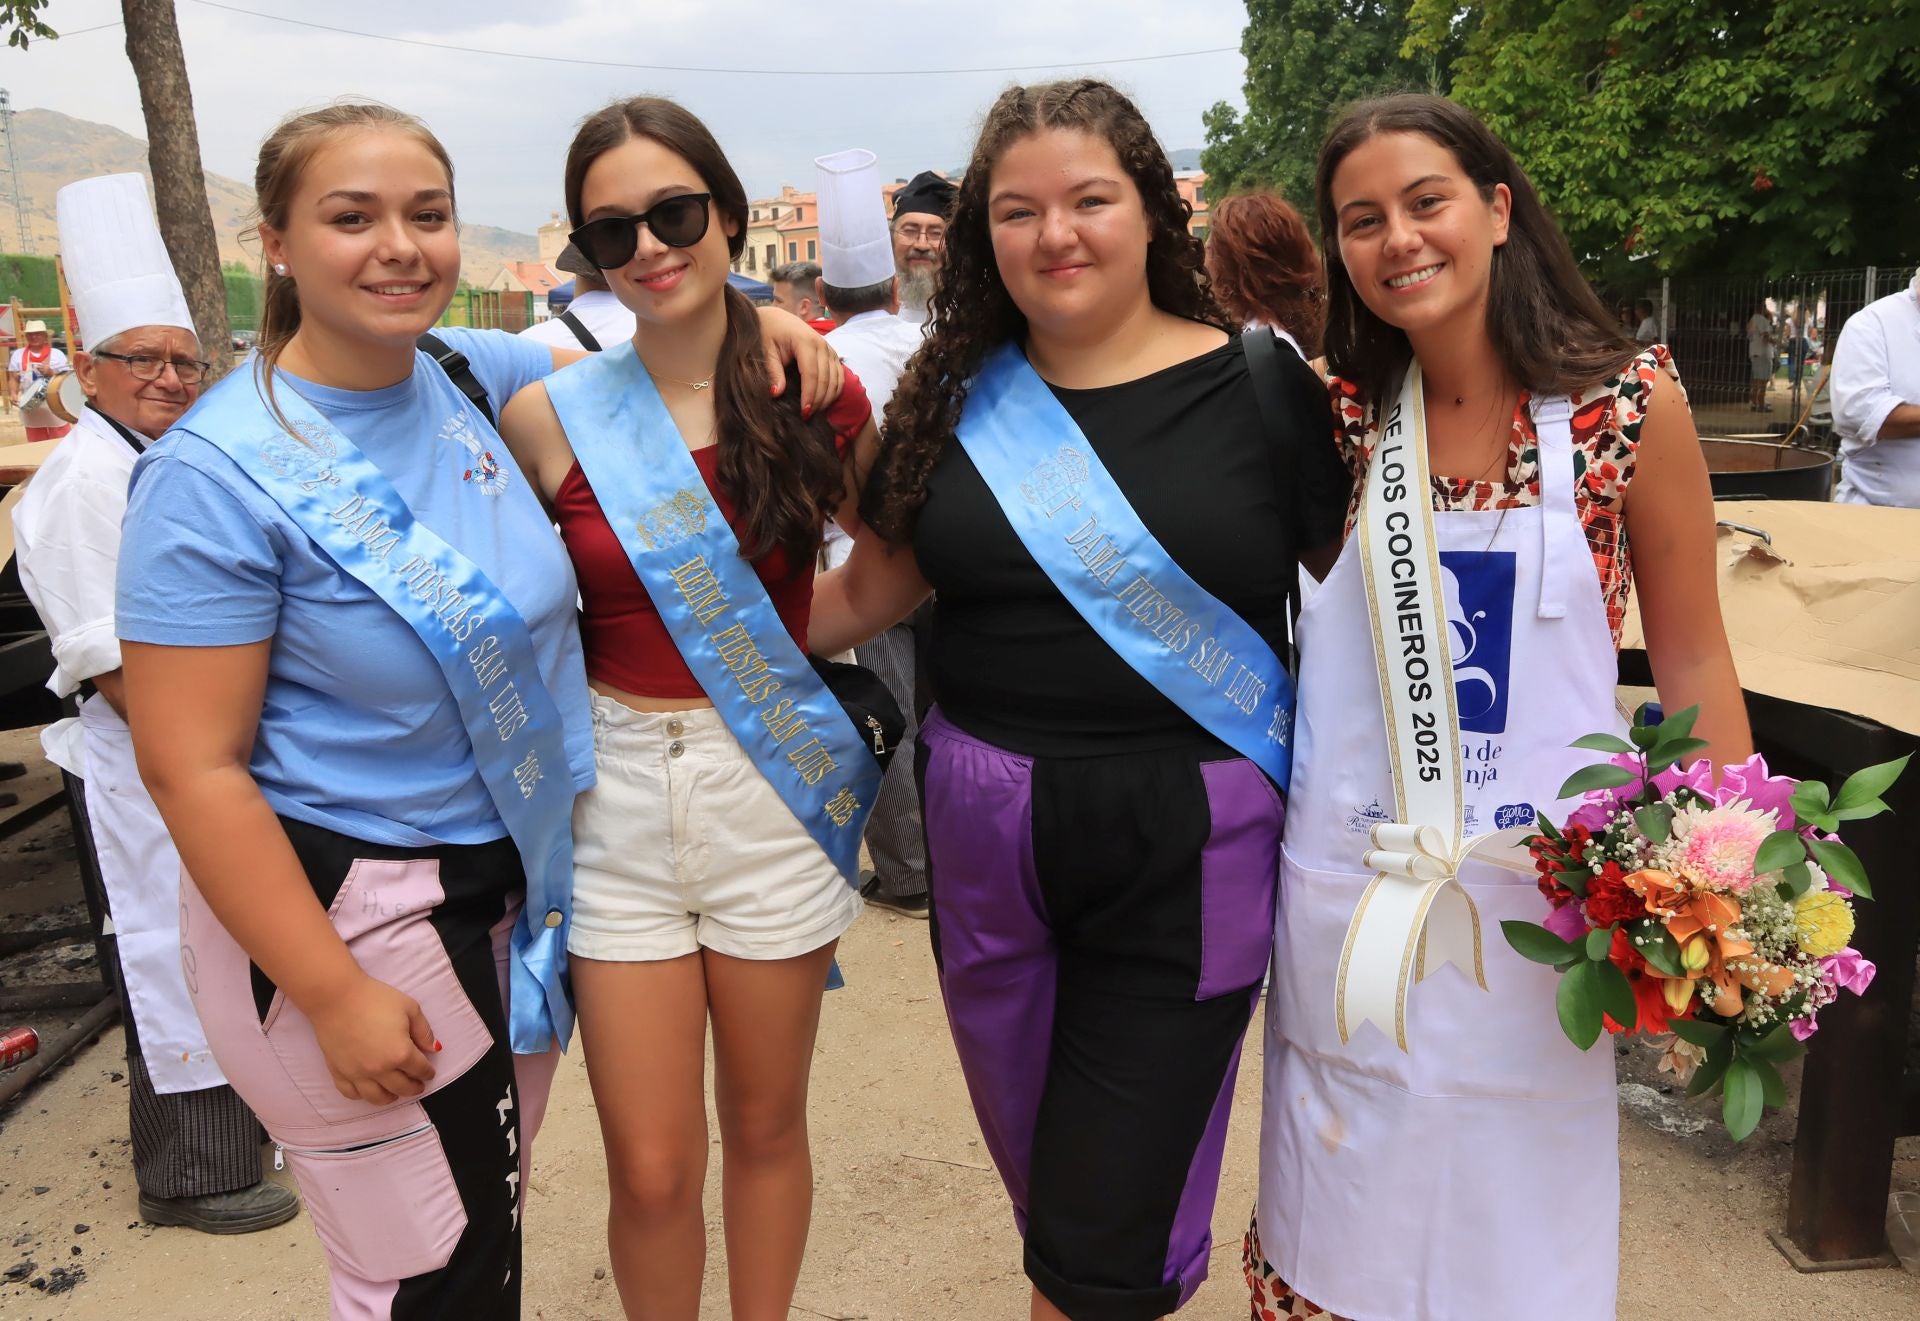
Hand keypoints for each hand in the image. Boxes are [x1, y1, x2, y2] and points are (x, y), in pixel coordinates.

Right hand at [305, 973, 438, 1105]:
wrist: (336, 997)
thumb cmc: (375, 998)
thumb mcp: (409, 1008)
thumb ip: (424, 1032)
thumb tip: (434, 1049)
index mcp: (400, 1054)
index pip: (419, 1070)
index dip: (427, 1072)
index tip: (429, 1072)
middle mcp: (379, 1069)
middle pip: (401, 1087)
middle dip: (413, 1088)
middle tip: (418, 1086)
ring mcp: (357, 1074)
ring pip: (377, 1097)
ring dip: (390, 1097)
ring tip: (395, 1093)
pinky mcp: (338, 1072)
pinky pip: (351, 1093)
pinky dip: (362, 1096)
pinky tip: (368, 1090)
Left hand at [755, 305, 843, 415]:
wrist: (776, 319)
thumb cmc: (768, 333)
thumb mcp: (766, 351)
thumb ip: (773, 371)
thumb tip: (776, 393)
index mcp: (805, 341)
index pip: (812, 374)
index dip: (809, 395)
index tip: (803, 413)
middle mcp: (822, 344)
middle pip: (826, 379)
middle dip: (818, 400)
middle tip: (807, 416)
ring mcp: (829, 348)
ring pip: (836, 379)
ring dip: (828, 398)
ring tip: (814, 411)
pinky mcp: (832, 354)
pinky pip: (839, 376)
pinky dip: (834, 390)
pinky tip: (823, 401)